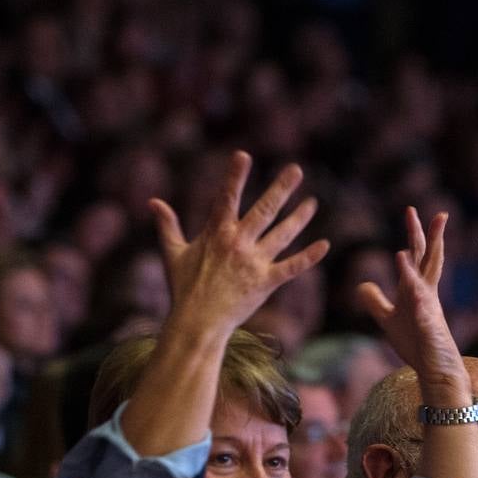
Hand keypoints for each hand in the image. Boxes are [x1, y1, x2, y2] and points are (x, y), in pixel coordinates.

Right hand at [149, 150, 328, 335]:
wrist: (197, 323)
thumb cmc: (183, 288)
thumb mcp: (173, 253)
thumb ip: (167, 225)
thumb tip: (153, 201)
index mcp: (216, 233)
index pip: (226, 197)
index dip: (234, 176)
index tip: (243, 155)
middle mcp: (238, 244)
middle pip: (264, 210)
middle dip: (281, 189)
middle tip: (296, 169)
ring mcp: (254, 263)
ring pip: (282, 234)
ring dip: (299, 217)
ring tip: (313, 202)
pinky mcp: (266, 283)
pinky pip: (292, 267)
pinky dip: (308, 257)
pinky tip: (324, 245)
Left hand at [358, 208, 465, 389]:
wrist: (435, 370)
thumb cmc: (416, 344)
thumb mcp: (388, 319)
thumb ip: (376, 301)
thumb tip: (362, 285)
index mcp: (417, 289)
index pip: (417, 255)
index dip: (415, 233)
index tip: (411, 210)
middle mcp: (426, 295)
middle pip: (427, 260)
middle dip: (427, 236)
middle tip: (428, 213)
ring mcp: (429, 311)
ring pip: (423, 284)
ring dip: (413, 269)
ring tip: (402, 251)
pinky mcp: (429, 330)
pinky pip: (423, 314)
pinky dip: (417, 302)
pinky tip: (412, 293)